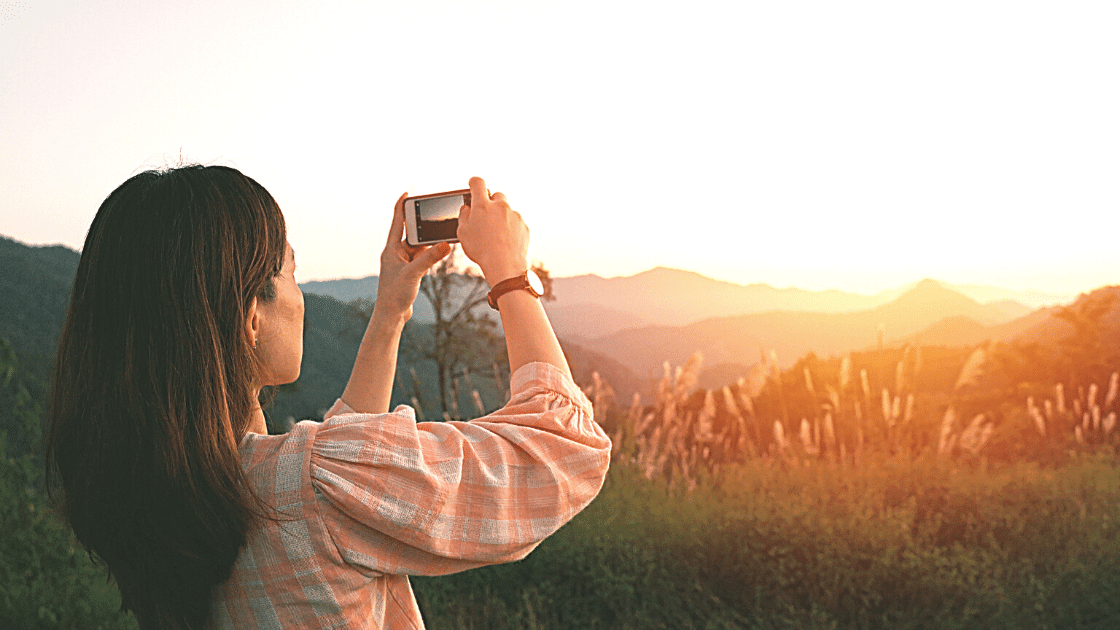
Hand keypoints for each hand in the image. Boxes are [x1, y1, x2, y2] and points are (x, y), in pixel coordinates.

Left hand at [375, 193, 451, 323]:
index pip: (398, 222)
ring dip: (429, 242)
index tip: (406, 194)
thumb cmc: (395, 294)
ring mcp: (403, 262)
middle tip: (432, 216)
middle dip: (422, 226)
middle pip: (411, 233)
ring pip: (419, 246)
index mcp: (391, 249)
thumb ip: (430, 258)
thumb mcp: (414, 273)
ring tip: (441, 236)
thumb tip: (446, 243)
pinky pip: (422, 257)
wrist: (391, 315)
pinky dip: (430, 253)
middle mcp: (396, 253)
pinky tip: (440, 252)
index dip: (401, 207)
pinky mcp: (410, 271)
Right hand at [457, 176, 529, 286]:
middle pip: (496, 195)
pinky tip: (505, 241)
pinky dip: (510, 228)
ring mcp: (514, 215)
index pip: (478, 183)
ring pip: (507, 210)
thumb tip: (467, 208)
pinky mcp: (523, 225)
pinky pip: (515, 222)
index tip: (473, 185)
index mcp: (482, 205)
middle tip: (485, 217)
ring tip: (495, 235)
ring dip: (501, 217)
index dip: (474, 183)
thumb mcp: (463, 232)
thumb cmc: (481, 249)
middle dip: (490, 203)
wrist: (504, 265)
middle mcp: (500, 206)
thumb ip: (463, 216)